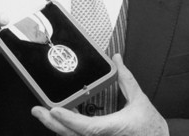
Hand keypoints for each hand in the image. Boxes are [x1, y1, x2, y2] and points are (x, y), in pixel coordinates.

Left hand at [31, 54, 167, 135]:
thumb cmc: (151, 125)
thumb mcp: (139, 100)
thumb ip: (126, 78)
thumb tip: (117, 58)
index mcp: (114, 128)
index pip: (87, 126)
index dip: (69, 120)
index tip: (54, 110)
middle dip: (52, 124)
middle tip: (37, 110)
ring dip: (57, 128)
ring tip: (45, 114)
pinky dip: (68, 132)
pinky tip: (59, 125)